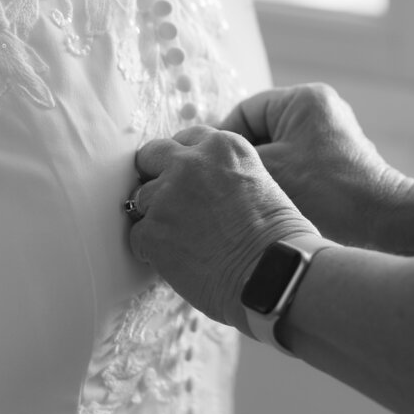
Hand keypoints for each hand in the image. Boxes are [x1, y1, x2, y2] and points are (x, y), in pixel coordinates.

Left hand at [128, 127, 319, 330]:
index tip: (189, 179)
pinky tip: (176, 259)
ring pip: (140, 197)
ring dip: (154, 214)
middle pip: (151, 154)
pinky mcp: (152, 231)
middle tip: (170, 200)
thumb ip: (225, 171)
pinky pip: (137, 236)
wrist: (272, 274)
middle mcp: (191, 163)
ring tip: (179, 238)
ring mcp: (166, 196)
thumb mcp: (259, 181)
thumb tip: (203, 184)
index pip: (186, 139)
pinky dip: (150, 249)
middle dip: (155, 174)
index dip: (184, 161)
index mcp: (222, 146)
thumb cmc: (277, 237)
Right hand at [221, 84, 413, 250]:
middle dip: (242, 156)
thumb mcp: (271, 171)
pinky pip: (295, 160)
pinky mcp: (336, 155)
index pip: (244, 110)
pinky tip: (268, 202)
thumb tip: (207, 156)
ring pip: (276, 148)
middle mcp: (319, 107)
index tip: (206, 167)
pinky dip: (280, 178)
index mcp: (302, 98)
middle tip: (221, 184)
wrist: (383, 220)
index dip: (221, 139)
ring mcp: (330, 131)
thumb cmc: (329, 192)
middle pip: (260, 129)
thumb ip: (235, 158)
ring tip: (243, 195)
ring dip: (260, 171)